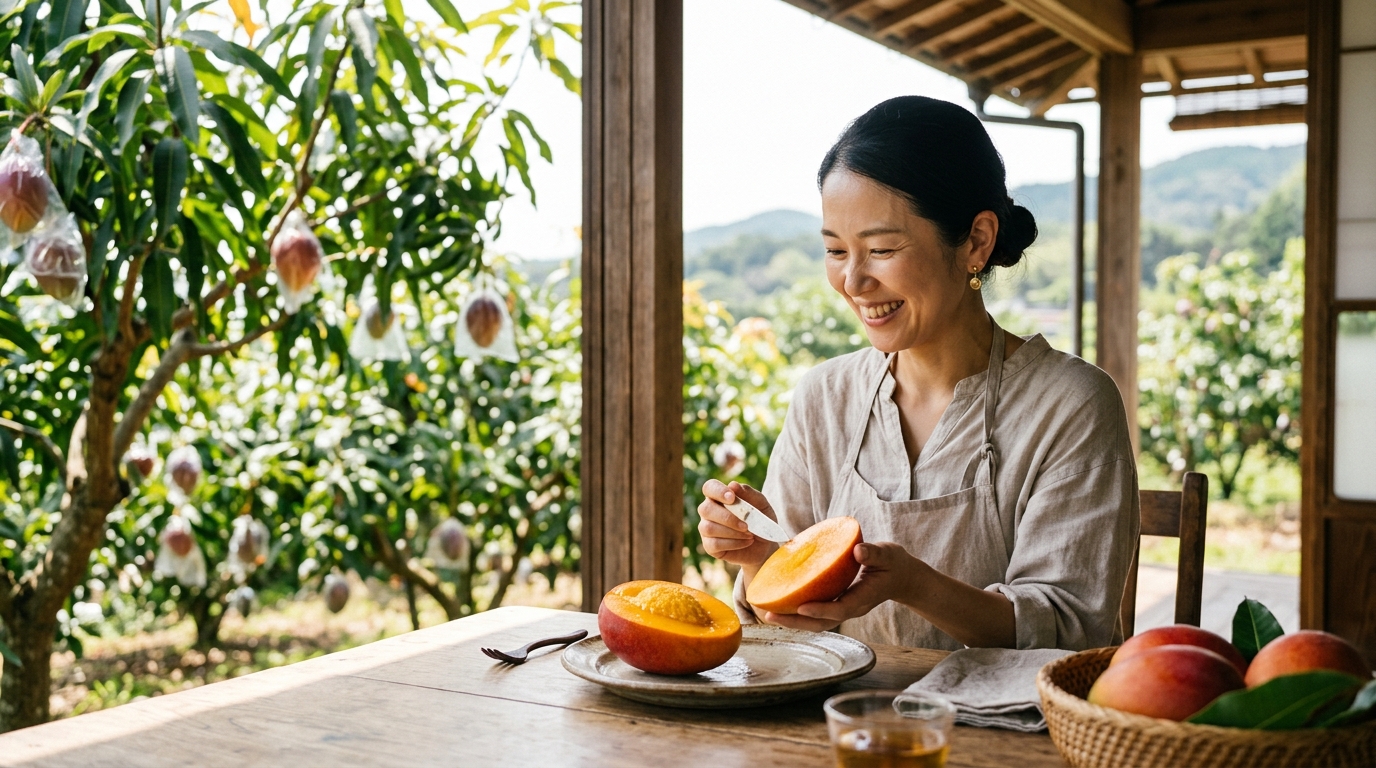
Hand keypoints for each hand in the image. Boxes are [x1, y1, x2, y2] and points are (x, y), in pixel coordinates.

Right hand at [697, 480, 778, 569]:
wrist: (765, 545)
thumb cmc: (761, 521)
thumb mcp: (762, 505)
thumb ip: (749, 494)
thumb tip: (733, 485)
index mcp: (719, 497)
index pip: (709, 487)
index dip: (718, 491)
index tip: (732, 498)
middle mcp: (709, 511)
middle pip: (705, 509)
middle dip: (727, 517)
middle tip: (746, 525)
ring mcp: (707, 529)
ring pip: (709, 528)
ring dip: (733, 532)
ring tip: (750, 535)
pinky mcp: (709, 546)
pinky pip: (714, 544)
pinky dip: (734, 543)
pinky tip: (746, 542)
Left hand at [758, 542, 924, 631]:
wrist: (901, 577)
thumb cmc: (894, 564)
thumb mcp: (888, 554)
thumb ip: (874, 553)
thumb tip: (858, 550)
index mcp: (863, 598)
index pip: (840, 608)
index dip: (821, 610)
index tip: (801, 608)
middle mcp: (852, 608)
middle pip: (822, 623)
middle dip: (795, 622)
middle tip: (769, 615)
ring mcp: (844, 608)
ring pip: (816, 622)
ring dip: (792, 621)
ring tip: (766, 613)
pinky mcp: (837, 604)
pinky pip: (815, 613)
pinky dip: (797, 612)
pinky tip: (779, 602)